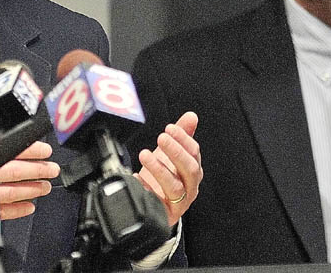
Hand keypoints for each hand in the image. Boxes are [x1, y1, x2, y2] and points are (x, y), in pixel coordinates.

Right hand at [0, 141, 59, 219]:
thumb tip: (20, 143)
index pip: (11, 150)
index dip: (32, 150)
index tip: (46, 151)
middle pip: (15, 171)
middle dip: (37, 170)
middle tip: (53, 170)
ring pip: (11, 192)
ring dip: (31, 189)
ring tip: (45, 187)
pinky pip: (1, 212)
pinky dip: (17, 210)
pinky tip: (30, 207)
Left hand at [135, 111, 201, 225]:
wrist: (155, 205)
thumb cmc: (165, 177)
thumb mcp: (171, 153)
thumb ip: (182, 134)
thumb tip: (191, 116)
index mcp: (193, 170)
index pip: (194, 153)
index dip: (183, 139)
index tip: (169, 128)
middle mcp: (190, 187)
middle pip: (190, 170)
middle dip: (176, 152)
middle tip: (162, 137)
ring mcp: (178, 202)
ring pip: (174, 187)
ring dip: (160, 169)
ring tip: (145, 155)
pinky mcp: (164, 214)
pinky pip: (157, 203)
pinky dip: (146, 189)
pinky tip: (136, 178)